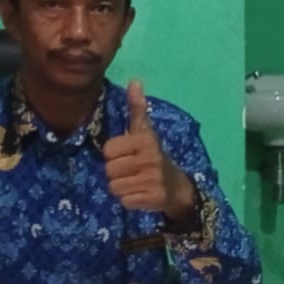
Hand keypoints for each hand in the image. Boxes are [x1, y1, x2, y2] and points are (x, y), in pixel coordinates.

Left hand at [102, 79, 195, 220]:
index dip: (113, 155)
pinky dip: (130, 201)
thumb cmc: (152, 155)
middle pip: (109, 170)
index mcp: (144, 140)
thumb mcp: (145, 131)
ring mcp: (152, 179)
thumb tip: (134, 81)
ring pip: (114, 187)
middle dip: (116, 173)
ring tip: (134, 182)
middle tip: (130, 171)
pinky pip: (125, 202)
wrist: (176, 185)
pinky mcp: (154, 199)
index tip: (126, 155)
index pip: (108, 151)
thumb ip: (136, 108)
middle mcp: (150, 158)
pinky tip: (140, 194)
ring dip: (122, 187)